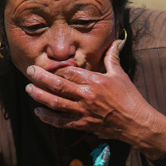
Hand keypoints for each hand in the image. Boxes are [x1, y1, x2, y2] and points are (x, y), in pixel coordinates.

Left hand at [25, 39, 161, 144]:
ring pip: (55, 103)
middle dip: (40, 77)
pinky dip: (48, 118)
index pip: (69, 71)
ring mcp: (83, 112)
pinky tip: (38, 112)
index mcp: (95, 81)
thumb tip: (116, 40)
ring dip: (39, 96)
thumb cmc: (130, 98)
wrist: (136, 123)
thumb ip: (112, 57)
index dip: (57, 68)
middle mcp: (86, 96)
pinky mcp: (82, 125)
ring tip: (29, 89)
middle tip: (30, 71)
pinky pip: (61, 122)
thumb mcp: (120, 74)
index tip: (48, 64)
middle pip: (57, 85)